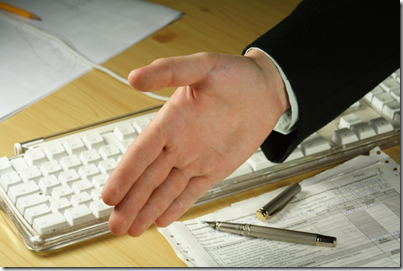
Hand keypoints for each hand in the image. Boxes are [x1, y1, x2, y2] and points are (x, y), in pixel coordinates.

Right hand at [102, 50, 288, 236]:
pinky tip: (162, 218)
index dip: (124, 176)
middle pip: (148, 178)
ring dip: (148, 209)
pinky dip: (177, 206)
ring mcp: (196, 158)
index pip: (140, 154)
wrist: (266, 89)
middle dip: (131, 202)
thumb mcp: (203, 66)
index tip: (109, 195)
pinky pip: (192, 191)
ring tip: (131, 227)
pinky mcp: (215, 169)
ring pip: (166, 190)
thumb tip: (135, 77)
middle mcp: (178, 143)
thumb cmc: (236, 75)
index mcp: (170, 121)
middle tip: (115, 224)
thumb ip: (170, 71)